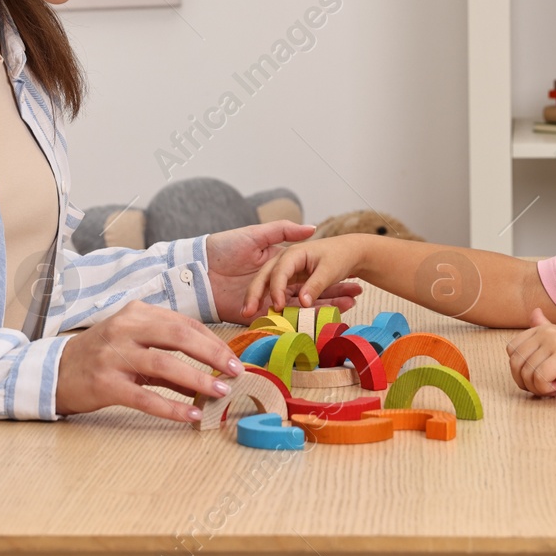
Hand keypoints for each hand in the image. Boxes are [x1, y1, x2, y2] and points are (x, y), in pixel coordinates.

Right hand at [55, 301, 241, 422]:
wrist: (56, 371)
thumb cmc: (102, 355)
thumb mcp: (134, 343)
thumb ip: (168, 353)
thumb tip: (207, 374)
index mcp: (136, 313)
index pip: (183, 323)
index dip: (212, 341)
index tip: (233, 358)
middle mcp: (124, 329)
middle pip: (178, 336)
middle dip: (212, 354)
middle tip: (235, 371)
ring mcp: (113, 356)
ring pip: (164, 365)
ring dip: (197, 380)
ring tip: (220, 392)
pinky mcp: (105, 384)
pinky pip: (145, 397)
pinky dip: (171, 406)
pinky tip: (191, 414)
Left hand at [205, 221, 362, 320]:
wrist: (198, 267)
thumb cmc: (224, 246)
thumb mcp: (256, 234)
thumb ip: (282, 231)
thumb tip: (311, 228)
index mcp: (278, 266)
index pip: (310, 275)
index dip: (330, 280)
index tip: (353, 283)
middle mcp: (276, 285)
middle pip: (309, 293)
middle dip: (334, 297)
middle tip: (357, 299)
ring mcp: (265, 301)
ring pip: (298, 308)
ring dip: (322, 311)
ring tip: (347, 310)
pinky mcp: (253, 316)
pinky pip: (277, 322)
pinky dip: (295, 326)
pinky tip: (317, 326)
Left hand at [506, 307, 555, 398]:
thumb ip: (545, 329)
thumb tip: (534, 312)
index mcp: (543, 328)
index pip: (511, 350)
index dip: (519, 369)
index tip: (537, 377)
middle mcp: (546, 332)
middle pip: (515, 362)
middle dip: (525, 381)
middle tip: (543, 387)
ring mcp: (554, 343)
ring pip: (526, 372)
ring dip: (536, 388)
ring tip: (552, 388)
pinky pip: (538, 378)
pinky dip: (545, 389)